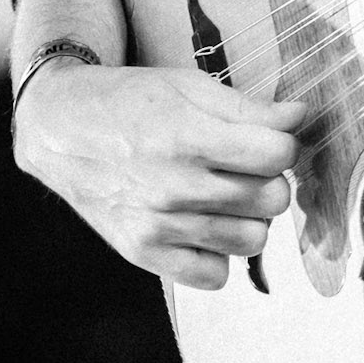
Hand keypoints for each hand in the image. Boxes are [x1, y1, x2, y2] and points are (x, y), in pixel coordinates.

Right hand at [14, 57, 305, 289]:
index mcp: (189, 137)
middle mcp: (174, 187)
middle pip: (272, 199)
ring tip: (225, 193)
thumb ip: (250, 108)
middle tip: (245, 165)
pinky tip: (204, 222)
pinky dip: (218, 252)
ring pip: (253, 240)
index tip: (270, 139)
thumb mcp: (191, 86)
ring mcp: (158, 226)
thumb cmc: (131, 101)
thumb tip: (300, 117)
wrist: (63, 128)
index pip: (278, 155)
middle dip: (269, 179)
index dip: (284, 144)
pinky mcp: (143, 253)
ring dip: (248, 217)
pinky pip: (215, 275)